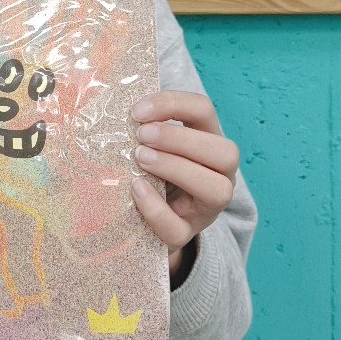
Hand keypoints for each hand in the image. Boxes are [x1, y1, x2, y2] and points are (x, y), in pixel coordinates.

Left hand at [129, 91, 239, 281]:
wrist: (143, 216)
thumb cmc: (148, 167)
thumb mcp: (152, 143)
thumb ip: (143, 126)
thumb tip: (114, 104)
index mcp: (209, 140)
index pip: (205, 110)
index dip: (173, 105)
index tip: (137, 111)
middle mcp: (220, 174)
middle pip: (226, 151)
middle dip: (180, 139)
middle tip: (141, 135)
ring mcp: (207, 208)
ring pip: (217, 190)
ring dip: (176, 168)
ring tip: (140, 158)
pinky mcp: (185, 235)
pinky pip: (178, 229)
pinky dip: (155, 209)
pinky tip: (136, 189)